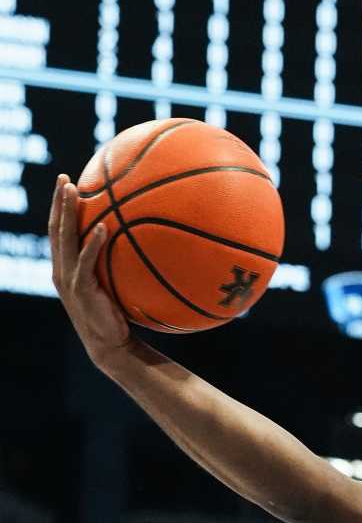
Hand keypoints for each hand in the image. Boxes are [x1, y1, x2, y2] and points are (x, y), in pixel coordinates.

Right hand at [48, 175, 135, 369]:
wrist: (110, 344)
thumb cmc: (116, 315)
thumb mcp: (114, 286)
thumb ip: (117, 266)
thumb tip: (145, 245)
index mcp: (66, 267)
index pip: (59, 231)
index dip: (59, 207)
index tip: (66, 183)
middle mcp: (61, 270)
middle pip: (56, 229)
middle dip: (58, 202)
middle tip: (64, 178)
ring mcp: (68, 279)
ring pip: (63, 239)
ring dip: (67, 213)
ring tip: (73, 191)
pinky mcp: (80, 289)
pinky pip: (85, 261)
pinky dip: (91, 243)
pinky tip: (101, 226)